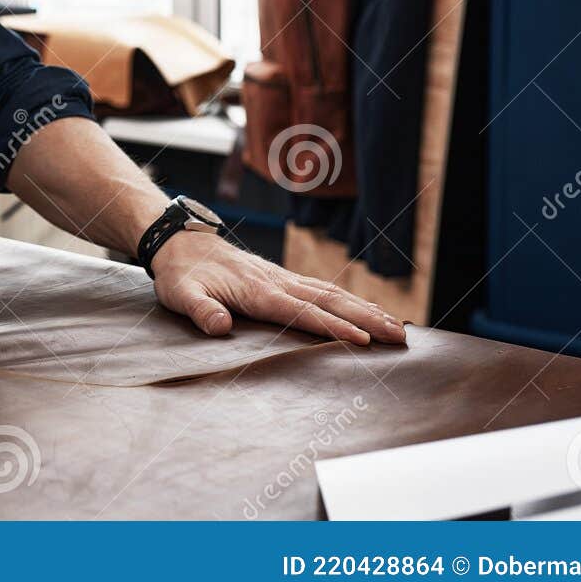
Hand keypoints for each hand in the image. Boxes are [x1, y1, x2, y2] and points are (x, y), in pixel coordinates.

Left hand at [149, 230, 406, 345]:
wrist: (179, 241)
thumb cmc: (181, 274)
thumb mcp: (182, 295)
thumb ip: (201, 311)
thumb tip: (219, 327)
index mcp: (257, 291)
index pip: (302, 312)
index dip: (333, 327)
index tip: (363, 340)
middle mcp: (277, 283)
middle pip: (329, 301)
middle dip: (367, 319)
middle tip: (400, 338)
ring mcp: (282, 279)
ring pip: (332, 294)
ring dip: (366, 310)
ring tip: (397, 327)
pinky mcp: (282, 279)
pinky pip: (323, 290)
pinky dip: (349, 301)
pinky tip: (366, 311)